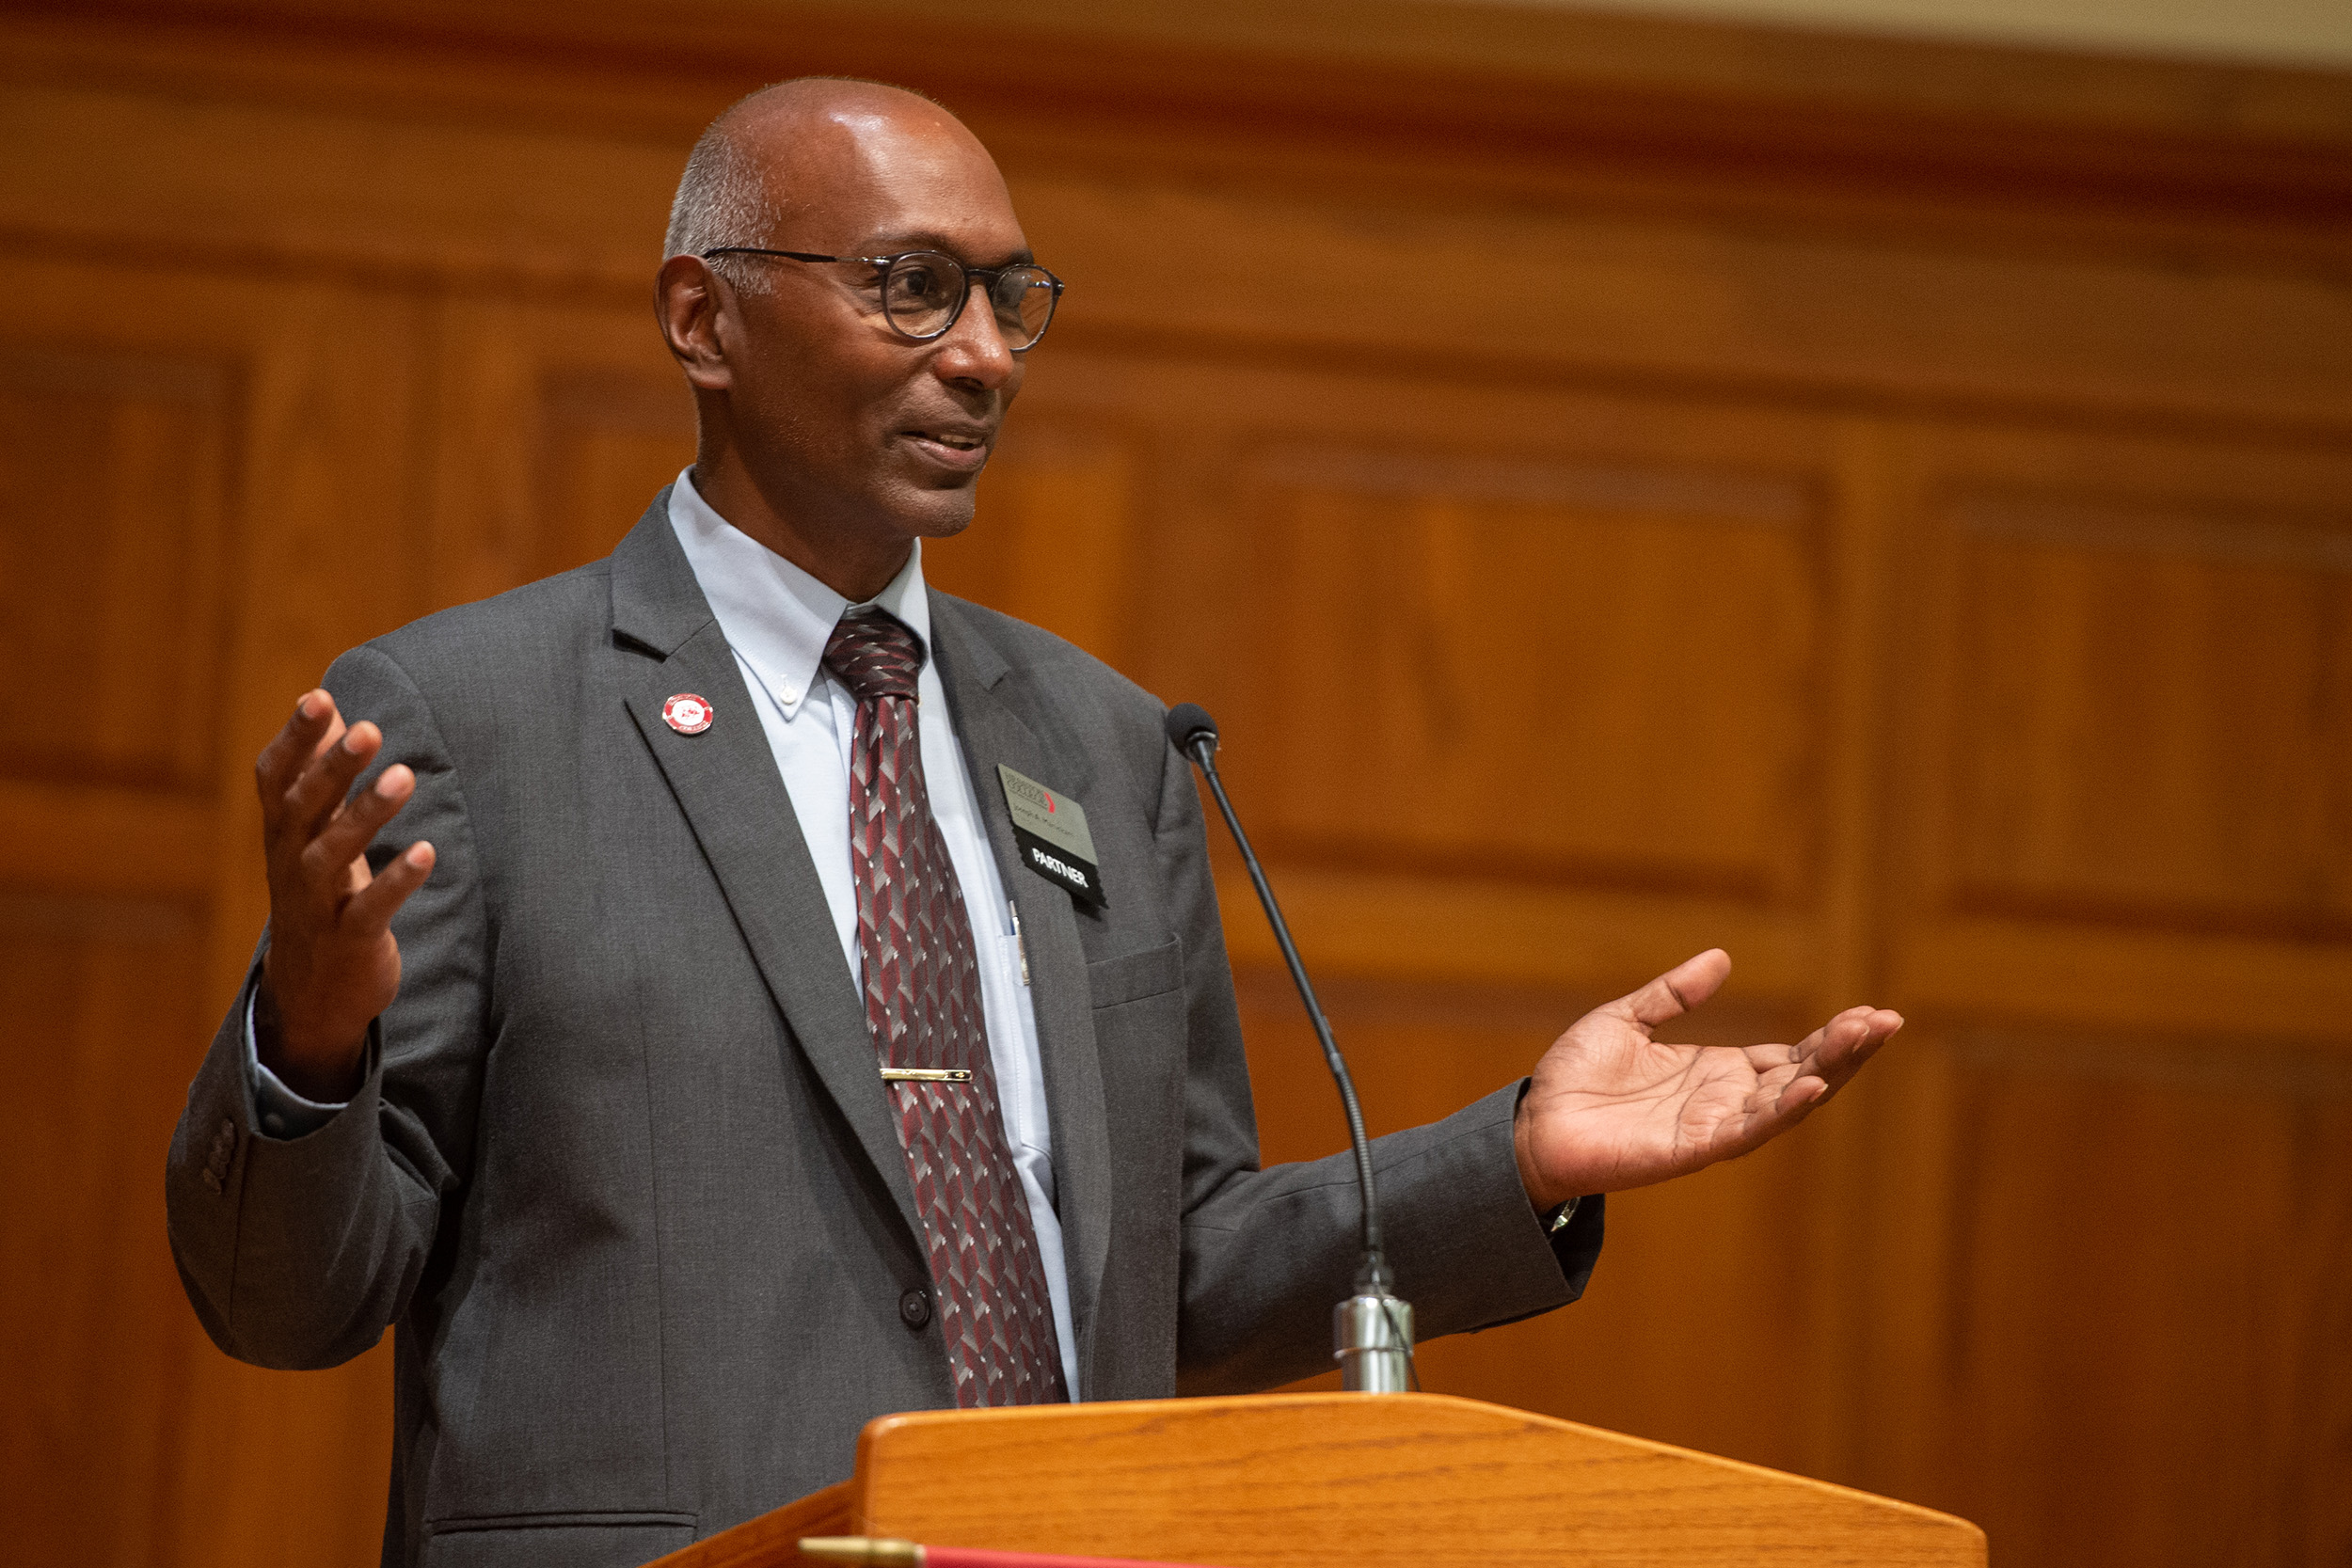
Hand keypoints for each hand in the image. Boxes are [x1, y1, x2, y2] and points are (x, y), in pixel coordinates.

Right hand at [252, 690, 435, 1100]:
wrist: (313, 994)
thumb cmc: (321, 894)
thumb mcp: (313, 833)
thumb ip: (320, 771)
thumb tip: (328, 705)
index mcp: (283, 833)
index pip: (276, 778)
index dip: (294, 739)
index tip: (318, 697)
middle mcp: (292, 863)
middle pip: (305, 808)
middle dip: (333, 767)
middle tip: (369, 729)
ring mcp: (317, 904)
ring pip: (333, 855)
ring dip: (368, 814)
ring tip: (404, 776)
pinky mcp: (349, 940)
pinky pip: (370, 909)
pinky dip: (396, 882)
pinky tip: (425, 853)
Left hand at [1512, 949, 1900, 1206]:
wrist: (1533, 1125)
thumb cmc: (1575, 1079)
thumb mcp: (1627, 1019)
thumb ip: (1674, 994)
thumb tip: (1723, 957)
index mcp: (1717, 1073)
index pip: (1789, 1054)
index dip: (1830, 1037)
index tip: (1870, 1014)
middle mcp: (1725, 1101)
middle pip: (1802, 1075)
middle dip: (1846, 1050)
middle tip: (1888, 1021)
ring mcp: (1712, 1127)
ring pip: (1787, 1102)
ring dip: (1829, 1072)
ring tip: (1864, 1040)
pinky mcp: (1691, 1149)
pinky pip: (1747, 1131)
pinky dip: (1783, 1110)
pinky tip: (1814, 1087)